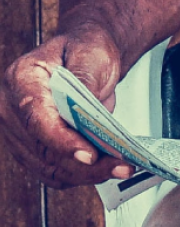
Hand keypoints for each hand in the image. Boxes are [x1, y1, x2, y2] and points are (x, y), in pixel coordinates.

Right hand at [1, 23, 132, 187]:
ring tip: (120, 168)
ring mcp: (19, 132)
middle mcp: (11, 108)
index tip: (88, 154)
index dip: (61, 140)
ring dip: (86, 174)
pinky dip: (80, 175)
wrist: (85, 57)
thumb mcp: (91, 53)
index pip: (36, 118)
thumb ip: (85, 79)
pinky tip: (106, 169)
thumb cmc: (85, 51)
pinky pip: (53, 171)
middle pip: (43, 149)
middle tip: (121, 165)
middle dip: (84, 164)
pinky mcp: (32, 148)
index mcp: (21, 79)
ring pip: (49, 166)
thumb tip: (85, 110)